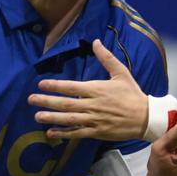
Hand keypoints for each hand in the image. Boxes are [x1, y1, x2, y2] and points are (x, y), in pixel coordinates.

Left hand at [29, 40, 147, 140]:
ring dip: (51, 118)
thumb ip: (106, 58)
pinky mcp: (96, 132)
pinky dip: (63, 133)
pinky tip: (51, 132)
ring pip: (69, 119)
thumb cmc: (132, 94)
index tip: (41, 84)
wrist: (145, 117)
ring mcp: (94, 119)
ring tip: (37, 116)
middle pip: (66, 103)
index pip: (71, 87)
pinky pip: (77, 133)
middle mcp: (93, 105)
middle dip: (47, 101)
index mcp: (97, 89)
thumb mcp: (121, 73)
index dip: (55, 85)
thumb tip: (96, 41)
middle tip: (31, 99)